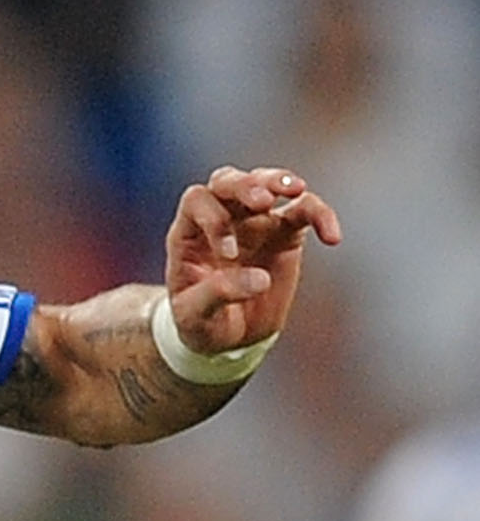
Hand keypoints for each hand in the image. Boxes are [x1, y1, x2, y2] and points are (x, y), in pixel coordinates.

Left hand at [163, 165, 341, 355]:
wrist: (228, 339)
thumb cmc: (201, 324)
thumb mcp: (194, 317)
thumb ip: (218, 294)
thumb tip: (261, 280)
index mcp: (188, 231)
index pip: (197, 201)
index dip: (215, 220)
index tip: (230, 255)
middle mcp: (220, 217)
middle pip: (228, 181)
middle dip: (246, 184)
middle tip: (263, 200)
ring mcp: (254, 221)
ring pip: (266, 183)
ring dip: (280, 181)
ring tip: (296, 190)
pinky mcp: (285, 232)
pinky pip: (305, 210)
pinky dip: (320, 216)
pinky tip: (332, 237)